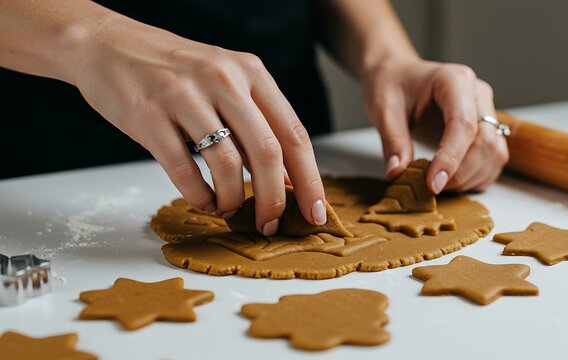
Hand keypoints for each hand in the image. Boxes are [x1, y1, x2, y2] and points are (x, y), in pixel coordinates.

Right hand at [71, 15, 326, 234]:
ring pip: (227, 165)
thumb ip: (254, 123)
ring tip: (228, 208)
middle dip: (274, 200)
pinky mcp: (149, 116)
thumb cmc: (173, 71)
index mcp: (251, 72)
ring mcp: (185, 96)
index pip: (294, 134)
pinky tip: (202, 200)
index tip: (315, 212)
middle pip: (267, 153)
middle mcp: (224, 80)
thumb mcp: (225, 81)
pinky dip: (199, 196)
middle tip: (270, 224)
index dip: (310, 180)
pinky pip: (184, 170)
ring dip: (233, 199)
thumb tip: (283, 180)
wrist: (108, 45)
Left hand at [362, 57, 508, 192]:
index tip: (433, 184)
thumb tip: (398, 173)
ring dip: (470, 177)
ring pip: (494, 153)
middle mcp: (478, 94)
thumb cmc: (392, 85)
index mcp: (455, 81)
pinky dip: (476, 177)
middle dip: (460, 172)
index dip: (451, 158)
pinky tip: (452, 180)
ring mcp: (486, 111)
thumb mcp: (383, 109)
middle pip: (485, 141)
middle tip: (430, 187)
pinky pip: (493, 159)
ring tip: (438, 183)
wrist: (398, 76)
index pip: (464, 124)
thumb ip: (393, 141)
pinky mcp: (487, 129)